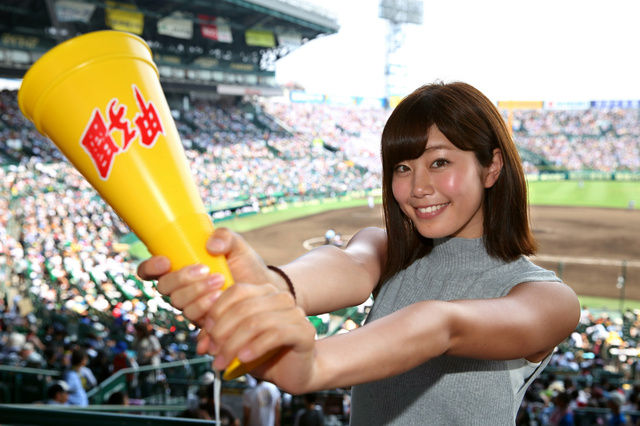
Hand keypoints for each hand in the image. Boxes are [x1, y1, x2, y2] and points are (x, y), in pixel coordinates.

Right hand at [136, 228, 287, 321]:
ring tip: (221, 284)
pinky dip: (206, 312)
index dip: (150, 267)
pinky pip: (195, 322)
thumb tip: (211, 245)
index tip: (165, 261)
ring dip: (198, 294)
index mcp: (180, 267)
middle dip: (183, 279)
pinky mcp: (204, 322)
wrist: (263, 289)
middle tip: (207, 271)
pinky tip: (220, 303)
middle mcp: (181, 288)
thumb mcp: (237, 245)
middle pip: (165, 288)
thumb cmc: (245, 264)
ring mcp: (191, 306)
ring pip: (180, 304)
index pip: (151, 270)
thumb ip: (225, 236)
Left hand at [204, 282, 317, 393]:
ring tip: (222, 362)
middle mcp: (282, 298)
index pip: (237, 290)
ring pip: (256, 322)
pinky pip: (275, 334)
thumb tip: (200, 343)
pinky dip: (255, 347)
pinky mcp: (304, 331)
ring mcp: (295, 313)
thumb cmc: (263, 354)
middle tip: (212, 352)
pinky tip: (244, 358)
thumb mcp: (236, 342)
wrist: (293, 372)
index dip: (217, 310)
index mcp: (265, 292)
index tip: (206, 332)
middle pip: (244, 307)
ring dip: (233, 344)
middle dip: (222, 331)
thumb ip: (219, 336)